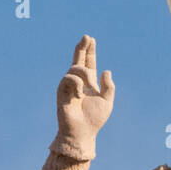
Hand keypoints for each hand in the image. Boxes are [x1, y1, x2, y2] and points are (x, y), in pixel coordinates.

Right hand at [54, 35, 114, 158]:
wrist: (82, 133)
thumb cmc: (94, 120)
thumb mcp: (107, 102)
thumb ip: (109, 87)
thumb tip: (106, 70)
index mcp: (89, 83)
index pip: (89, 63)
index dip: (90, 51)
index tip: (91, 39)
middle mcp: (78, 82)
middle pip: (78, 59)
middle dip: (82, 48)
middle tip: (86, 37)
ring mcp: (69, 85)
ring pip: (75, 68)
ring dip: (83, 74)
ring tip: (88, 84)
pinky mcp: (61, 90)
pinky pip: (68, 78)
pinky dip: (76, 84)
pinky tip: (79, 95)